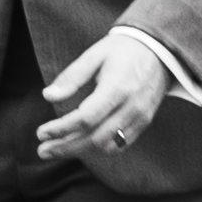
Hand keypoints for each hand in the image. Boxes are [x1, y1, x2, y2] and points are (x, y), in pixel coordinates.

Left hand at [34, 21, 176, 161]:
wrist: (159, 49)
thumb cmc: (122, 50)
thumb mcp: (94, 55)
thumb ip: (72, 77)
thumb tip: (48, 96)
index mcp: (117, 88)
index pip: (85, 118)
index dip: (61, 129)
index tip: (41, 132)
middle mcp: (131, 107)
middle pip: (95, 138)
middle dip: (66, 147)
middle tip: (43, 150)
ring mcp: (140, 117)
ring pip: (107, 146)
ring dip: (80, 152)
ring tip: (58, 149)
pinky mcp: (144, 122)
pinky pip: (120, 144)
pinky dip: (98, 149)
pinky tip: (81, 146)